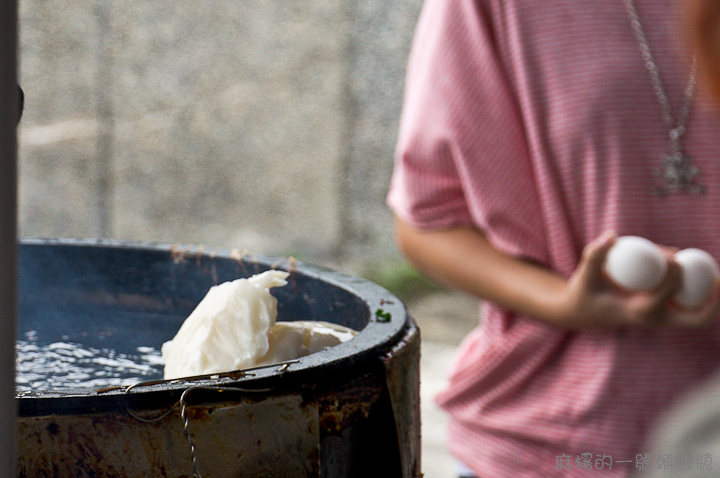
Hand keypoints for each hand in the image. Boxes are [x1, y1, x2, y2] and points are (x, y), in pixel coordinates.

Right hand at [557, 231, 719, 328]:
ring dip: (712, 300)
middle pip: (695, 320)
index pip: (664, 295)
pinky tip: (700, 275)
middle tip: (719, 278)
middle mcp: (653, 320)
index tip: (673, 254)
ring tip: (717, 275)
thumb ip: (595, 254)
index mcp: (637, 312)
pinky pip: (690, 310)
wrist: (582, 312)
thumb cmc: (584, 291)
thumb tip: (612, 235)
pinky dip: (700, 296)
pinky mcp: (661, 315)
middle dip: (714, 301)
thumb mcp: (584, 274)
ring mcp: (660, 321)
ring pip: (698, 317)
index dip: (673, 274)